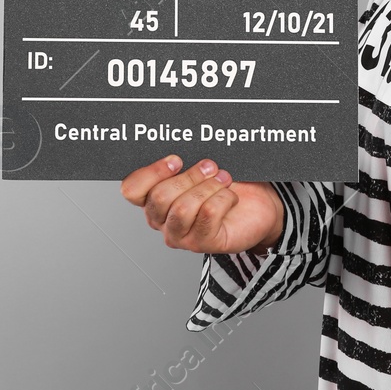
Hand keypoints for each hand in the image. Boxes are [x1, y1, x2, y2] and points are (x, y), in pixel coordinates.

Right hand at [120, 156, 283, 255]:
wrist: (259, 205)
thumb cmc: (226, 185)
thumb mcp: (200, 166)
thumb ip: (183, 160)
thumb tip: (181, 146)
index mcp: (154, 198)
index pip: (131, 190)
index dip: (151, 173)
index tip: (176, 159)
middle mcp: (162, 220)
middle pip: (159, 197)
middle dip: (190, 176)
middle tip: (210, 166)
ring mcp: (182, 235)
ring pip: (182, 208)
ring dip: (208, 187)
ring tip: (223, 180)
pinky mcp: (204, 243)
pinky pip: (208, 215)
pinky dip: (223, 198)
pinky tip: (230, 197)